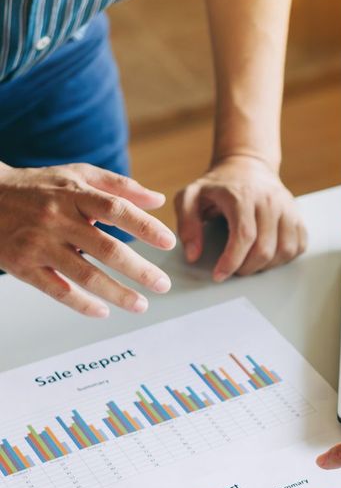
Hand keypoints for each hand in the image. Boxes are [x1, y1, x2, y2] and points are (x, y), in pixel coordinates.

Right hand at [0, 163, 175, 317]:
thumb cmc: (39, 187)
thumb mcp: (77, 175)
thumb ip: (119, 187)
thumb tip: (157, 200)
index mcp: (75, 195)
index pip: (116, 210)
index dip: (145, 227)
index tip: (169, 242)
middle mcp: (57, 219)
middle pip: (106, 248)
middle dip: (139, 270)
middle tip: (163, 284)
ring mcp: (39, 244)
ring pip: (84, 274)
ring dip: (117, 293)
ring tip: (141, 305)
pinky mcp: (23, 266)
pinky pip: (56, 290)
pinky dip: (81, 304)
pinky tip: (103, 312)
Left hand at [175, 155, 306, 280]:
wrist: (247, 166)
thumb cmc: (218, 185)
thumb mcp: (191, 196)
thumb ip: (187, 224)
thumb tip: (193, 254)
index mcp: (242, 195)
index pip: (244, 236)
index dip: (232, 261)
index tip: (219, 275)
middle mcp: (269, 200)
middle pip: (265, 248)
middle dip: (247, 268)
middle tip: (234, 270)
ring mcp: (287, 208)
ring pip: (285, 250)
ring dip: (266, 266)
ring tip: (250, 263)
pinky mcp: (297, 215)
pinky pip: (298, 246)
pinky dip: (284, 258)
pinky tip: (268, 256)